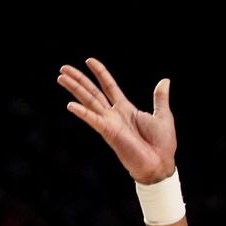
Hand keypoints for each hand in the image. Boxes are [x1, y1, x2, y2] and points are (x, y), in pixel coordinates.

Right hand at [57, 58, 176, 183]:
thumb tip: (165, 80)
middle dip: (79, 79)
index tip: (89, 60)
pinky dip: (83, 112)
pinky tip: (70, 105)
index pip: (109, 87)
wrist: (160, 164)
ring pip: (89, 101)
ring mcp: (109, 123)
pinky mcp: (109, 133)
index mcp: (126, 109)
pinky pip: (93, 120)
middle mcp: (114, 115)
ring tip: (61, 77)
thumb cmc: (162, 143)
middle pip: (93, 92)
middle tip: (63, 68)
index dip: (100, 73)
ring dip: (75, 89)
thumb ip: (160, 98)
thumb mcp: (163, 115)